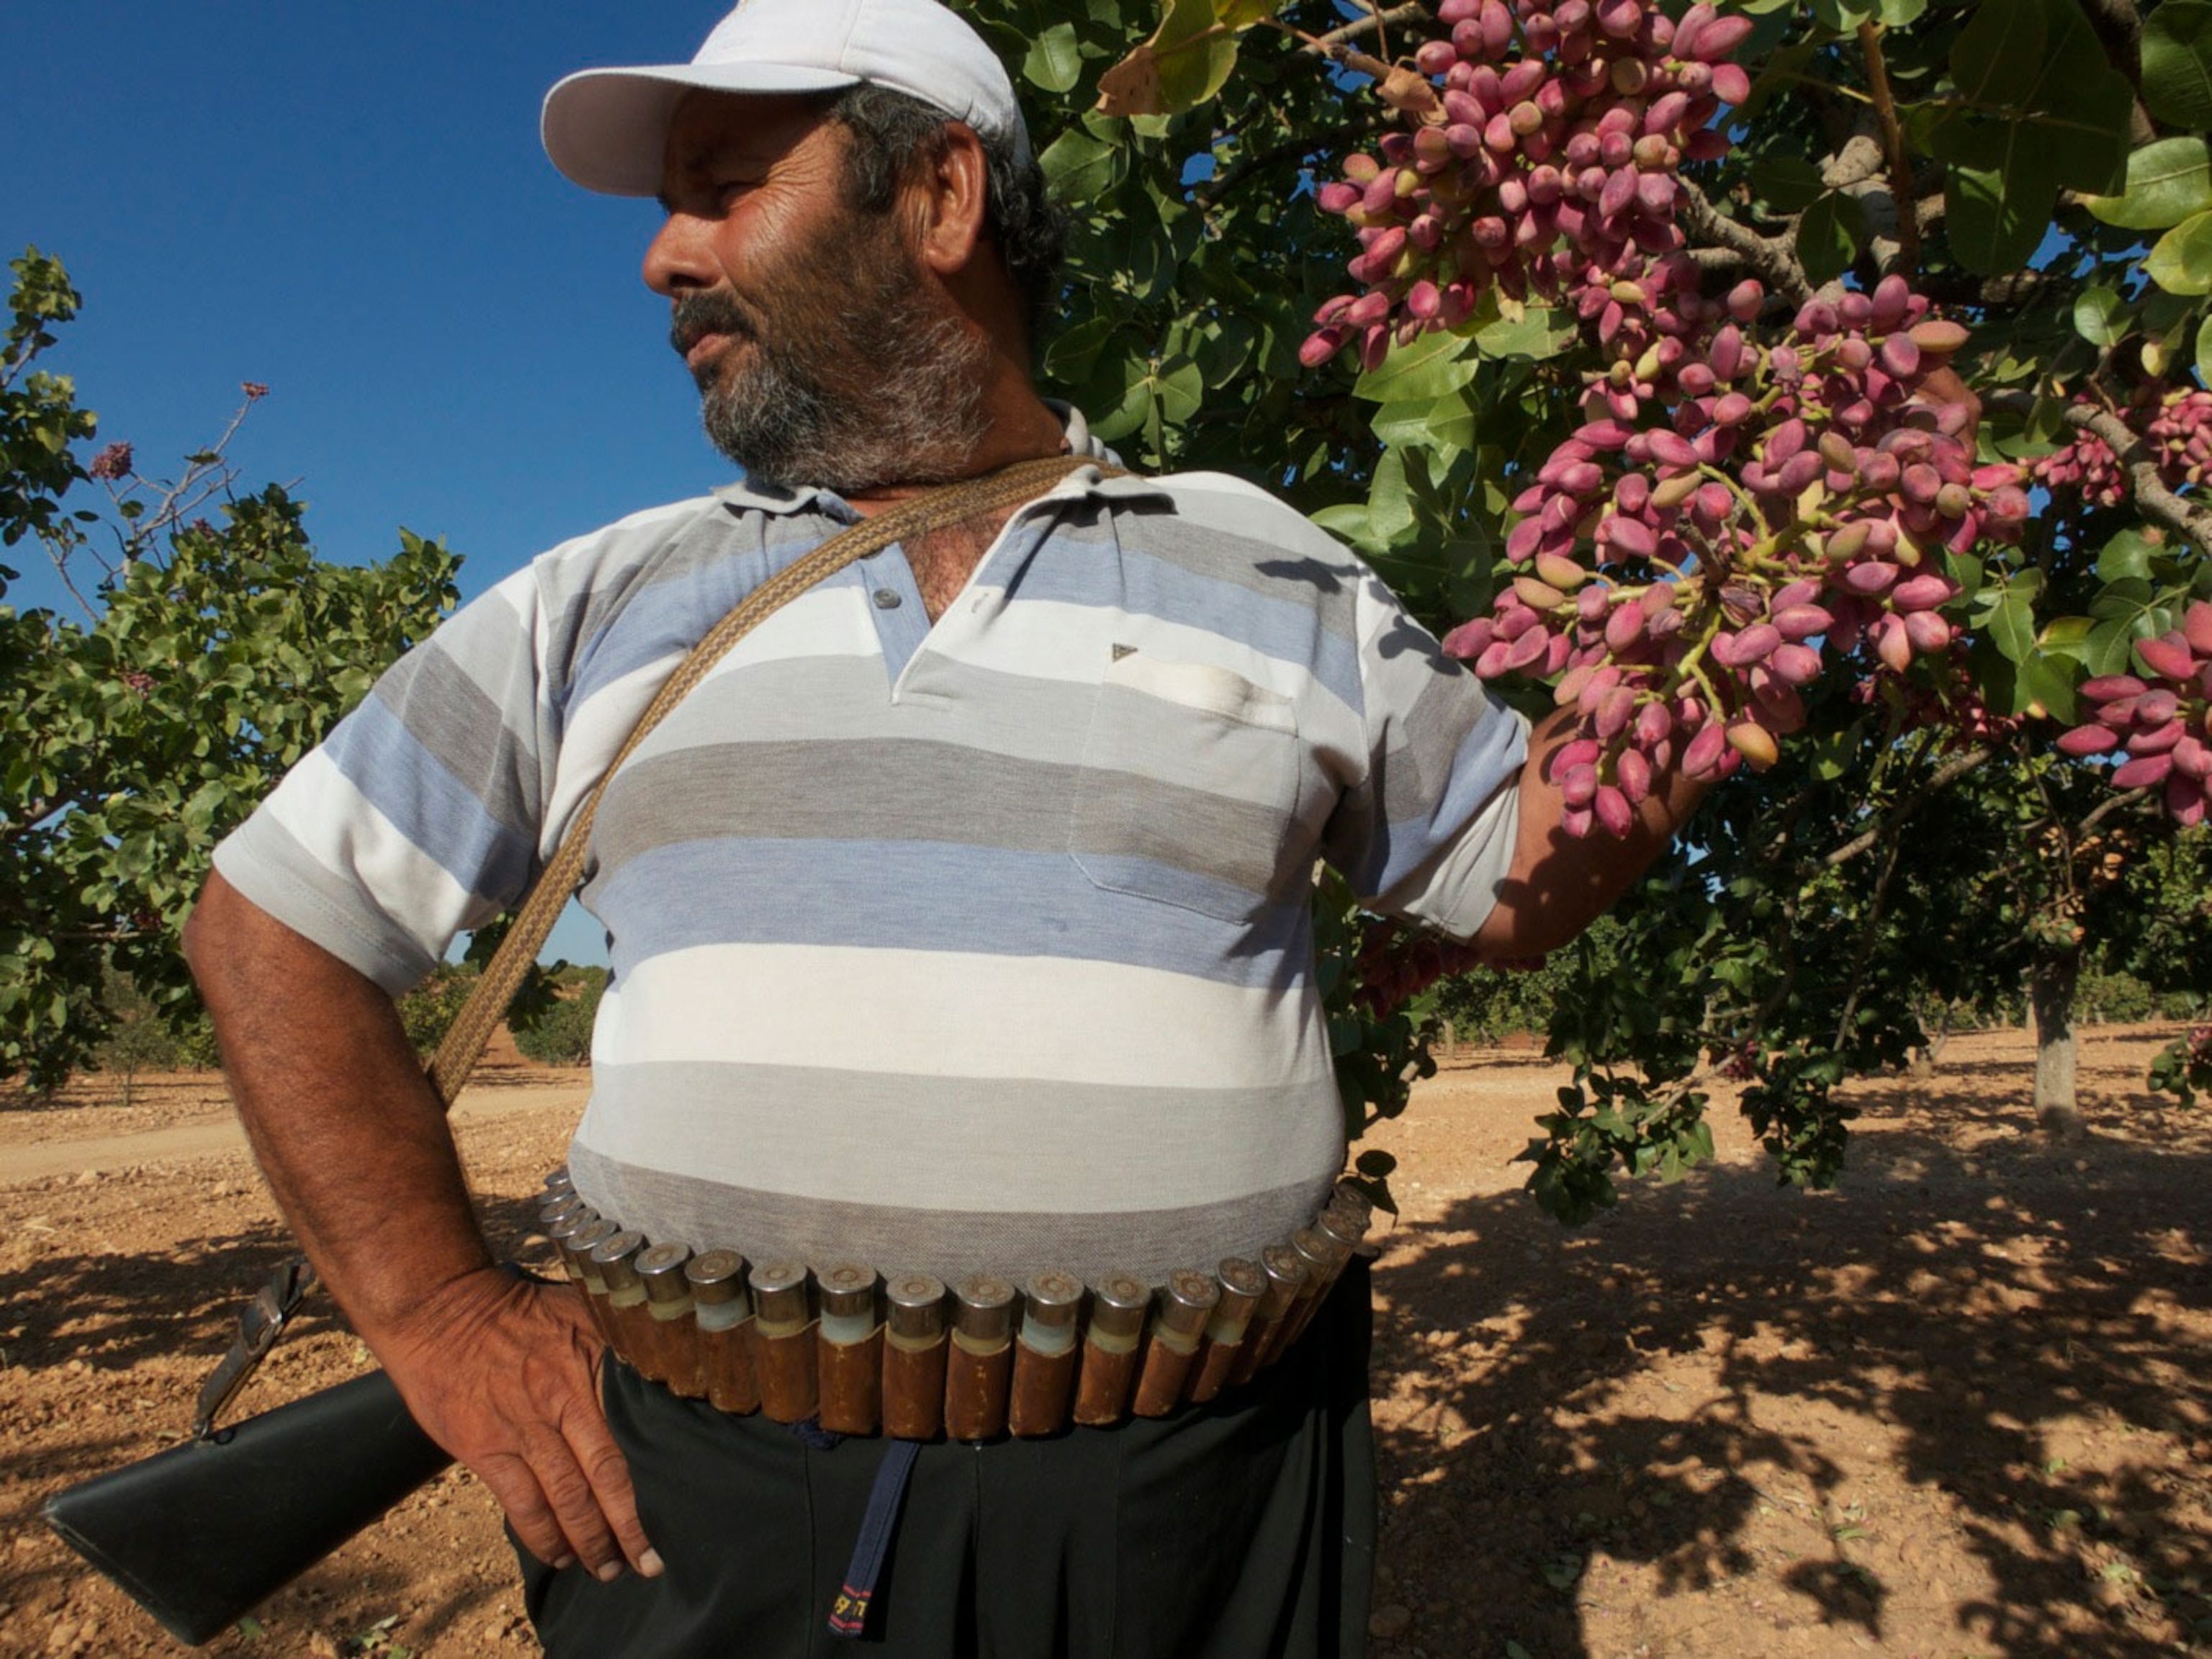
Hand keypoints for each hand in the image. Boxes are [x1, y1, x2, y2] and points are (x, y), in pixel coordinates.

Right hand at [374, 1266, 659, 1581]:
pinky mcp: (485, 1447)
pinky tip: (559, 1554)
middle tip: (649, 1562)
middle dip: (631, 1525)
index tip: (678, 1509)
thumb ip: (617, 1343)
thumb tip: (663, 1369)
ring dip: (590, 1540)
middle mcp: (563, 1398)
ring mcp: (523, 1427)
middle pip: (608, 1473)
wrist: (440, 1311)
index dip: (658, 1475)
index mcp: (593, 1364)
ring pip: (567, 1497)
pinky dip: (543, 1535)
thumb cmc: (515, 1311)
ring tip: (608, 1569)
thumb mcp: (579, 1310)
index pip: (637, 1430)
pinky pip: (522, 1503)